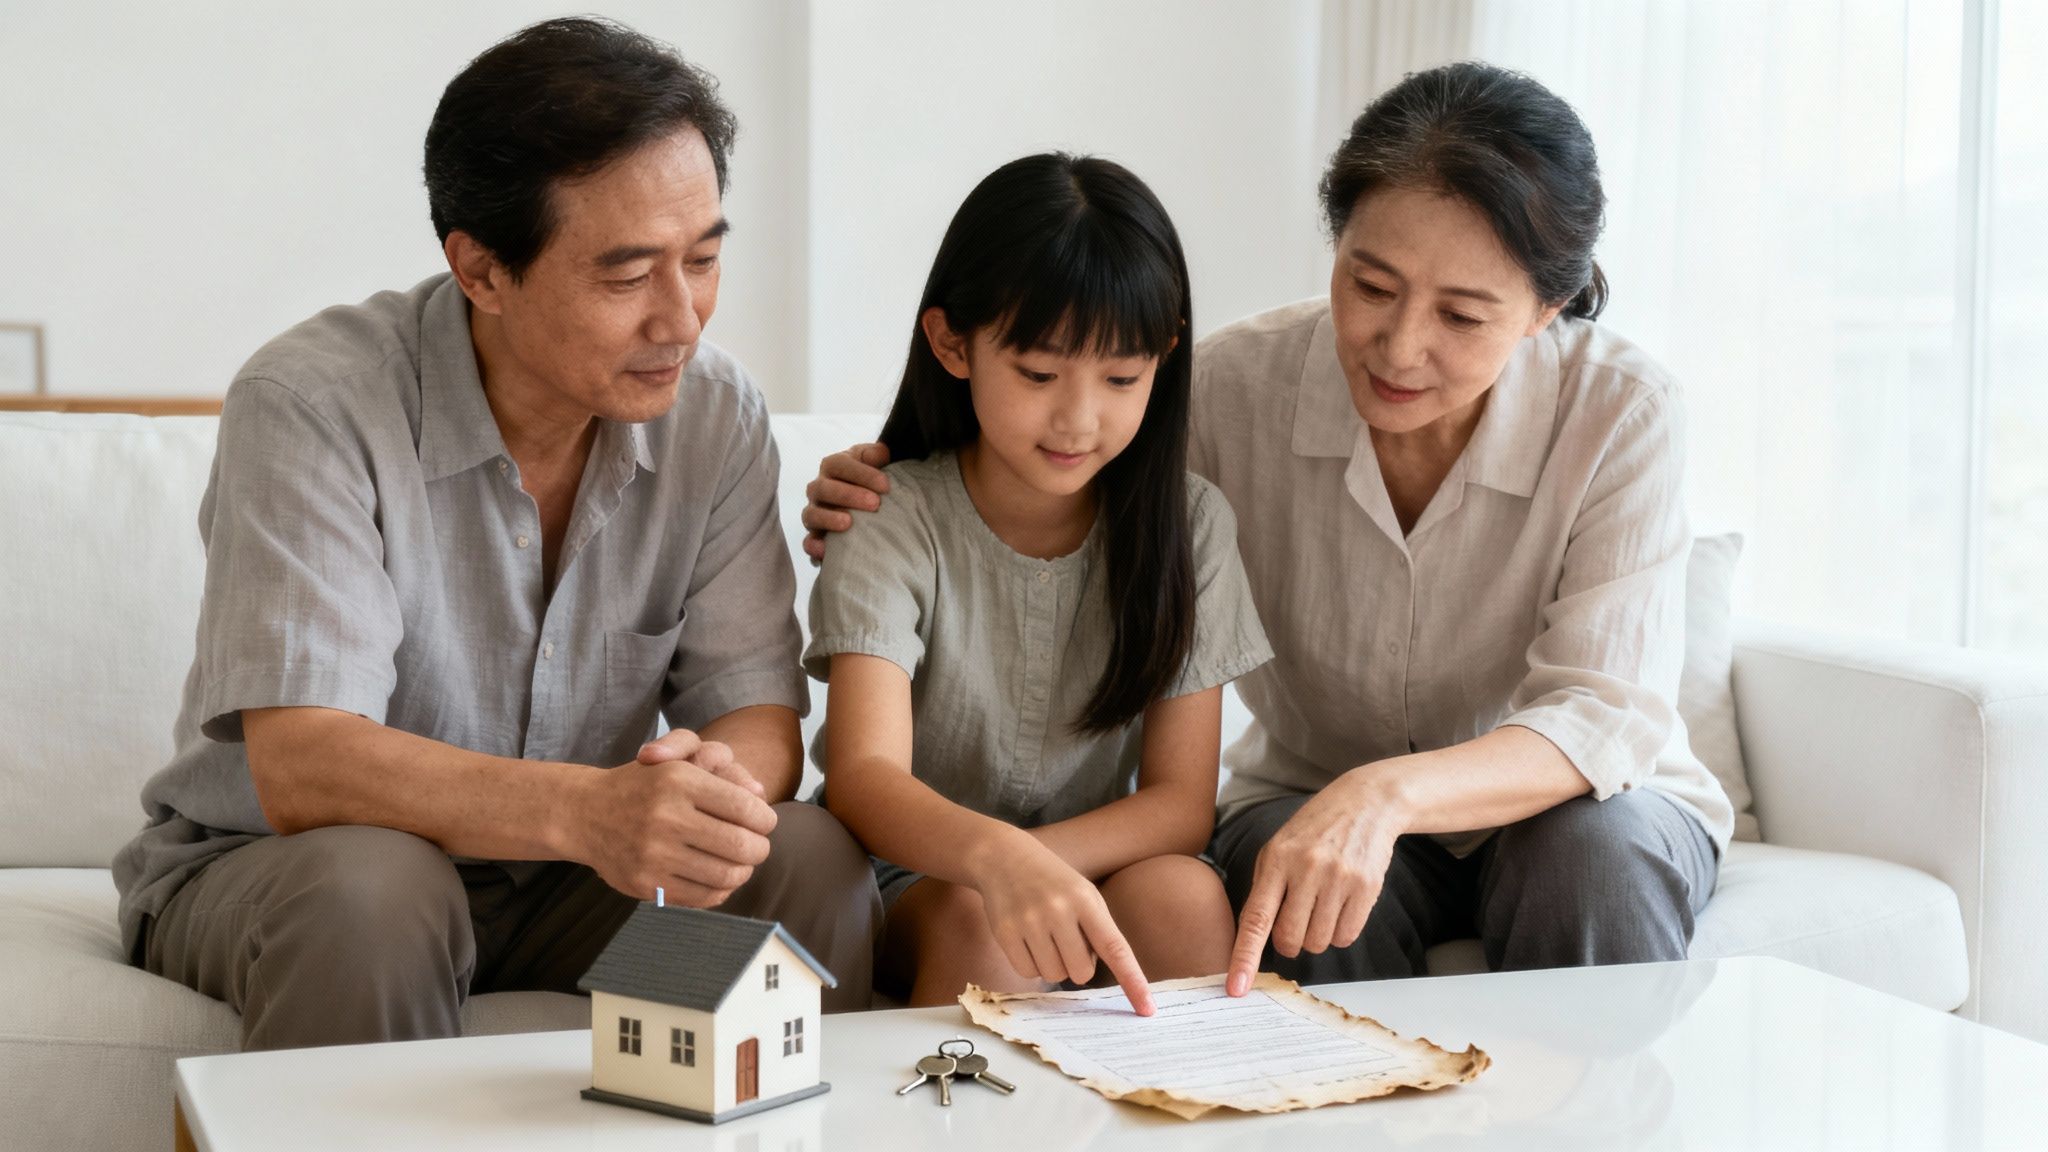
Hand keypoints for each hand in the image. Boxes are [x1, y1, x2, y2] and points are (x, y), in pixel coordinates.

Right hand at [572, 728, 778, 906]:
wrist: (585, 813)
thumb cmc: (643, 784)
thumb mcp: (675, 757)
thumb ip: (720, 766)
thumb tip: (759, 795)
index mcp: (678, 781)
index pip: (744, 808)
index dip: (765, 819)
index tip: (765, 822)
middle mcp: (665, 817)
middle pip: (740, 845)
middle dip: (760, 848)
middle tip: (758, 846)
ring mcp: (654, 854)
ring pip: (725, 875)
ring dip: (743, 871)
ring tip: (742, 863)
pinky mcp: (646, 883)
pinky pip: (702, 896)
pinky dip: (721, 891)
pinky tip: (720, 879)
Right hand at [799, 443, 891, 561]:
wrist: (869, 503)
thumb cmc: (872, 480)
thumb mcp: (876, 463)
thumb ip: (877, 455)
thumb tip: (880, 453)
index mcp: (833, 467)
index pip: (839, 464)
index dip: (861, 473)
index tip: (886, 485)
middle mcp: (819, 488)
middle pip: (824, 489)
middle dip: (849, 495)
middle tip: (875, 503)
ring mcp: (814, 512)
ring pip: (811, 514)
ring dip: (829, 519)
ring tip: (849, 523)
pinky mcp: (815, 536)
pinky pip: (808, 542)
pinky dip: (813, 546)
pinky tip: (824, 550)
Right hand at [969, 830, 1155, 1014]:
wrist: (1003, 857)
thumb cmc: (1053, 881)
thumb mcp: (1084, 894)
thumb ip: (1098, 931)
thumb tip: (1100, 975)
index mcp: (1086, 900)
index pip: (1115, 948)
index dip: (1133, 981)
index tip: (1147, 1009)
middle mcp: (1058, 910)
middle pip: (1081, 972)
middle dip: (1077, 965)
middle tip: (1066, 941)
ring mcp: (1029, 921)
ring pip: (1053, 975)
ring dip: (1053, 964)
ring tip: (1044, 934)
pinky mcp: (1004, 933)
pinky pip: (1027, 973)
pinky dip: (1030, 964)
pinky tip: (1026, 938)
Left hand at [1226, 767, 1403, 995]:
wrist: (1365, 804)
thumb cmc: (1314, 832)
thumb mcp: (1279, 848)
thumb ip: (1266, 890)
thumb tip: (1256, 940)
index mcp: (1276, 860)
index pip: (1255, 918)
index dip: (1244, 957)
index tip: (1236, 988)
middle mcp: (1306, 869)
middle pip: (1290, 938)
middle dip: (1290, 943)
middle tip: (1296, 926)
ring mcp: (1338, 878)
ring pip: (1319, 942)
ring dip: (1317, 936)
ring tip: (1322, 905)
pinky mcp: (1366, 887)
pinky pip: (1347, 936)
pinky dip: (1340, 932)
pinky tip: (1341, 906)